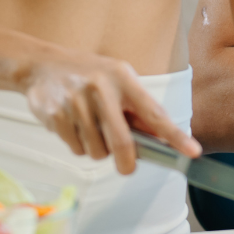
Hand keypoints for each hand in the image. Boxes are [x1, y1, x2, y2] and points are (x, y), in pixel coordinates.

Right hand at [20, 47, 200, 175]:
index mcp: (122, 77)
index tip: (192, 151)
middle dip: (126, 162)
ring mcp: (76, 101)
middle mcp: (101, 88)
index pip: (154, 112)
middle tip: (126, 169)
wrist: (41, 64)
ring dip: (96, 149)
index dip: (174, 135)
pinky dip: (77, 144)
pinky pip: (75, 148)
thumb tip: (159, 138)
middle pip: (122, 142)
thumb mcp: (116, 79)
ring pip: (96, 150)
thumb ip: (135, 107)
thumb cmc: (87, 75)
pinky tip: (71, 124)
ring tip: (88, 127)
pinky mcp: (56, 115)